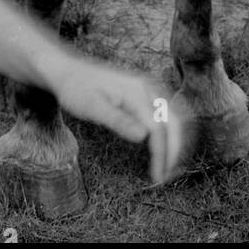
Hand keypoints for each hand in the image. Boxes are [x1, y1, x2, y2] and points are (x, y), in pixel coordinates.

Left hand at [50, 57, 188, 184]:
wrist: (70, 70)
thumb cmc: (77, 89)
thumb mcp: (92, 107)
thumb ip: (118, 121)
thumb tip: (143, 137)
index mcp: (136, 92)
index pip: (158, 127)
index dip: (161, 154)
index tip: (158, 177)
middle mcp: (148, 87)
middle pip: (174, 121)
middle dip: (175, 151)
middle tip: (167, 176)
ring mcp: (149, 87)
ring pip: (176, 116)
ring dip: (177, 141)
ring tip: (171, 165)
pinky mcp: (147, 91)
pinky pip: (168, 112)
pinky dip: (173, 131)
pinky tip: (168, 145)